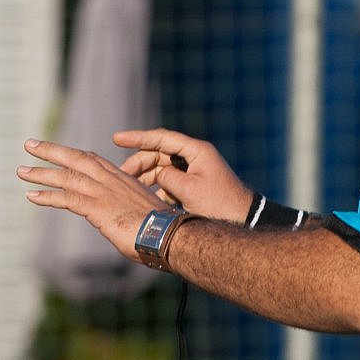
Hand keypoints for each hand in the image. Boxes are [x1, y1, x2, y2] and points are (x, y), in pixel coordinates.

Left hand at [19, 138, 168, 261]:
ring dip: (41, 173)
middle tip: (30, 144)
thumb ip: (129, 211)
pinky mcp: (96, 207)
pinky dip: (47, 196)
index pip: (94, 160)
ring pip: (66, 176)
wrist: (170, 234)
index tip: (60, 152)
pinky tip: (30, 196)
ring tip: (21, 170)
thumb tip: (127, 222)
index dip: (75, 155)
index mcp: (123, 179)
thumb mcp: (144, 213)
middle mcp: (111, 180)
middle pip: (76, 159)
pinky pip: (66, 198)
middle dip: (51, 151)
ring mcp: (103, 192)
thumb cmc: (162, 229)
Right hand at [114, 128, 251, 222]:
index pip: (162, 138)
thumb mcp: (188, 190)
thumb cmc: (220, 205)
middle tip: (121, 175)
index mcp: (196, 151)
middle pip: (159, 153)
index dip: (137, 138)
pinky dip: (156, 188)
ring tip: (130, 188)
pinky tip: (145, 198)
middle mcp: (194, 158)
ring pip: (161, 169)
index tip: (116, 139)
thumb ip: (167, 177)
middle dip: (139, 163)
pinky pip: (168, 182)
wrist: (243, 222)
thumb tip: (156, 175)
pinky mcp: (192, 186)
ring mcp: (193, 171)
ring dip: (146, 177)